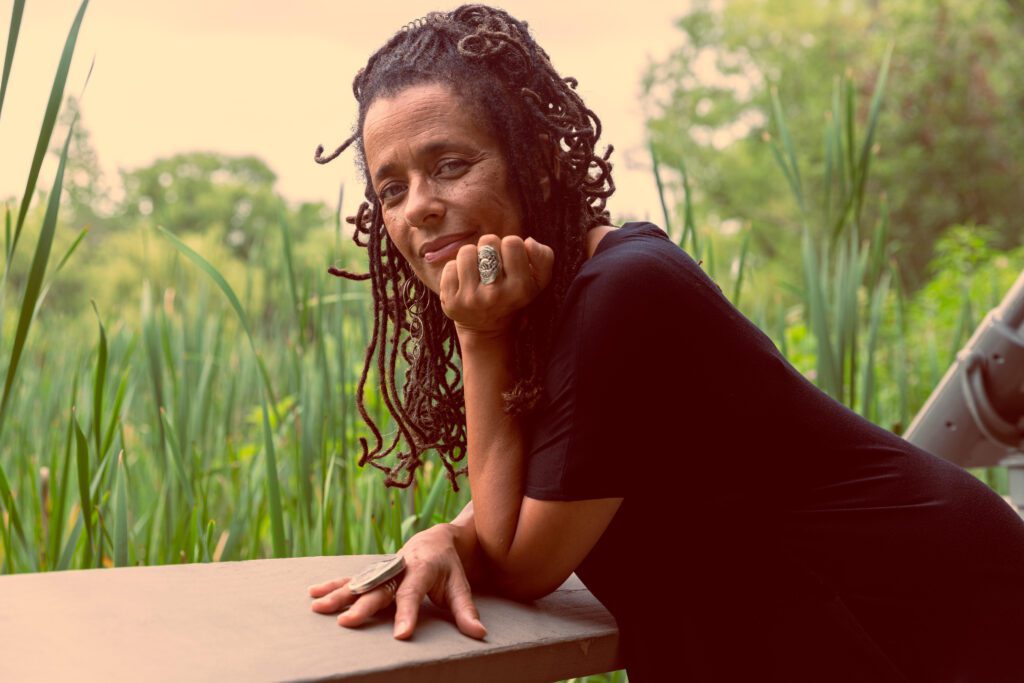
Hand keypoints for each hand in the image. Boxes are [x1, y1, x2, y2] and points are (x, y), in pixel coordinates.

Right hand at [307, 524, 486, 639]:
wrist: (436, 539)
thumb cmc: (449, 567)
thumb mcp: (461, 586)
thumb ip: (466, 611)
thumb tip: (480, 634)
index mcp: (422, 569)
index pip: (413, 593)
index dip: (407, 614)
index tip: (401, 635)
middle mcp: (398, 567)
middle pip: (379, 588)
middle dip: (363, 605)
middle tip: (347, 621)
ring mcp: (383, 568)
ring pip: (359, 581)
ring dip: (338, 594)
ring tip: (318, 608)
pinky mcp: (374, 572)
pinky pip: (351, 578)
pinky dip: (332, 585)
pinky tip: (313, 594)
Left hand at [439, 234, 553, 336]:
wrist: (487, 330)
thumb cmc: (513, 297)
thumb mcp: (538, 281)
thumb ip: (543, 257)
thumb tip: (528, 241)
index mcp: (520, 288)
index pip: (512, 242)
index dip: (510, 247)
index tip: (509, 261)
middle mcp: (495, 295)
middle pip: (488, 242)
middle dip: (489, 249)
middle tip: (491, 265)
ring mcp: (471, 299)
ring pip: (466, 251)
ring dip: (472, 257)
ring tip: (477, 271)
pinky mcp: (451, 302)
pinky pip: (450, 266)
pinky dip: (456, 270)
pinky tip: (464, 282)